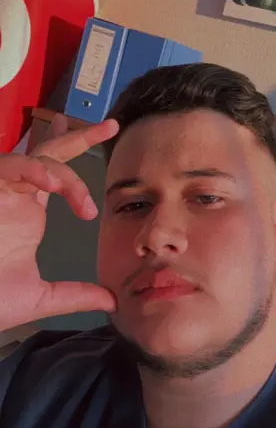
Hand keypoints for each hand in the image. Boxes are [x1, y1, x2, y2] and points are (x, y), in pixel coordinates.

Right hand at [0, 115, 118, 331]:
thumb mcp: (40, 297)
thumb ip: (76, 295)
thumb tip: (112, 301)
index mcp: (28, 212)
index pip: (56, 174)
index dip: (77, 156)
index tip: (107, 160)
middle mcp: (16, 195)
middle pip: (49, 153)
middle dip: (79, 137)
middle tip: (111, 126)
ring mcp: (0, 191)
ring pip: (34, 160)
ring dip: (61, 174)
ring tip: (82, 206)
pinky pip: (8, 167)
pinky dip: (31, 170)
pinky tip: (51, 184)